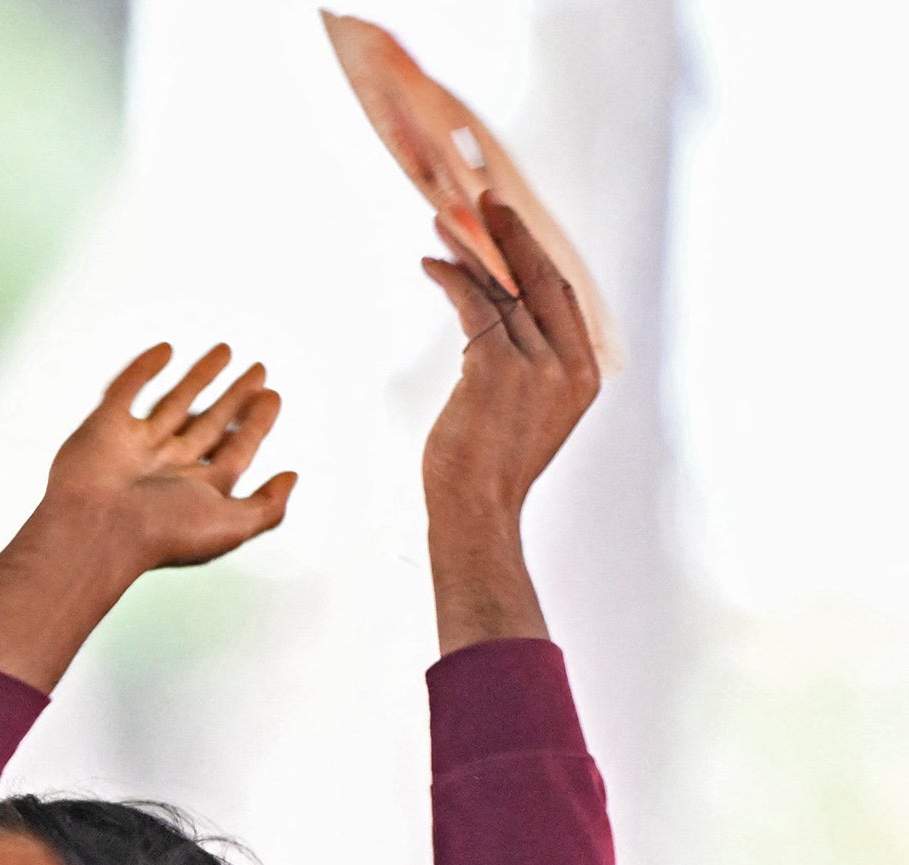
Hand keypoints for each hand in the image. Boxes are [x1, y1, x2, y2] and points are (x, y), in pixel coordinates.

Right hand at [37, 342, 295, 576]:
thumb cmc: (160, 534)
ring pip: (175, 403)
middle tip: (259, 372)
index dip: (257, 424)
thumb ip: (268, 506)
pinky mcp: (104, 426)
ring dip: (201, 376)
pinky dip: (143, 369)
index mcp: (196, 490)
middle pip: (210, 424)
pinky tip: (165, 351)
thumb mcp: (232, 526)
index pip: (235, 451)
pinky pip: (126, 390)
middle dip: (236, 398)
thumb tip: (292, 477)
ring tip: (225, 351)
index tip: (272, 397)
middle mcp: (168, 468)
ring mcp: (135, 446)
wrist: (95, 529)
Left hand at [421, 196, 599, 522]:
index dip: (538, 256)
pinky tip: (433, 265)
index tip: (515, 228)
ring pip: (504, 290)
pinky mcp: (498, 369)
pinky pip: (475, 307)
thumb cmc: (492, 467)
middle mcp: (568, 364)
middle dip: (512, 235)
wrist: (477, 508)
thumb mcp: (529, 412)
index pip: (565, 296)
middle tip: (485, 202)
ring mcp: (537, 365)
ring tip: (445, 225)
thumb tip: (502, 320)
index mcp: (584, 373)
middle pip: (541, 279)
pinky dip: (453, 280)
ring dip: (472, 252)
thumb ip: (532, 366)